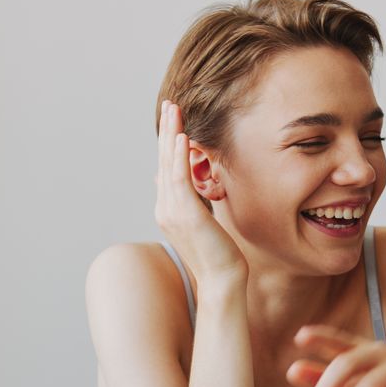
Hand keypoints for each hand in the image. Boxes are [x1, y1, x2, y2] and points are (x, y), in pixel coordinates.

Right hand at [153, 99, 246, 283]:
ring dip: (171, 134)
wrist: (221, 282)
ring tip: (173, 110)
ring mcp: (172, 211)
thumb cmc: (219, 257)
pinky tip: (183, 136)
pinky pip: (179, 178)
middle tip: (169, 104)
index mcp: (168, 210)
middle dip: (167, 131)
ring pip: (169, 164)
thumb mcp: (202, 224)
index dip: (169, 142)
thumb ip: (191, 203)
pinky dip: (180, 156)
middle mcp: (165, 208)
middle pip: (164, 161)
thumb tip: (183, 188)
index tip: (173, 119)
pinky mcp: (186, 214)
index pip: (167, 169)